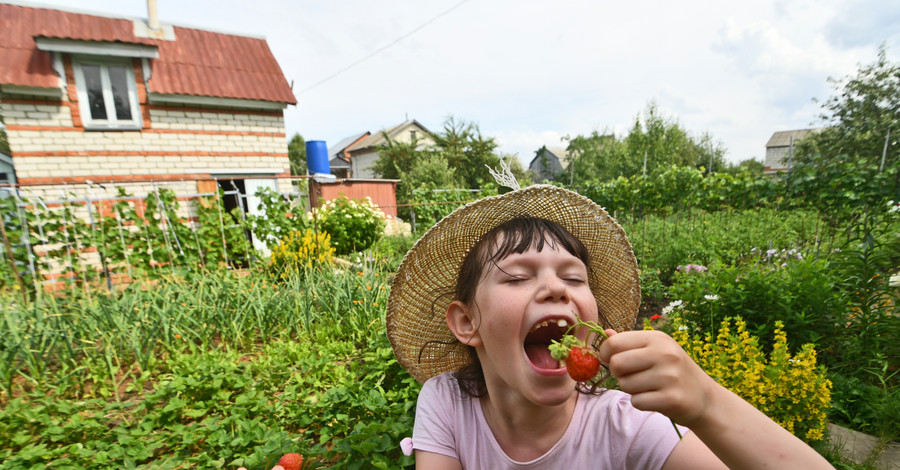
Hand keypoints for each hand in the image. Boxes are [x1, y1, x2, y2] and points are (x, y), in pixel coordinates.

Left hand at [597, 329, 715, 425]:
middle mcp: (665, 354)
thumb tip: (605, 333)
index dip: (606, 354)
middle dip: (617, 373)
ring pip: (625, 384)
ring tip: (648, 386)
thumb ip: (629, 342)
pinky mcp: (672, 398)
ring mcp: (670, 376)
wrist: (704, 397)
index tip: (611, 360)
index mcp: (657, 338)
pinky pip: (637, 401)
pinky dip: (641, 402)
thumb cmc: (673, 370)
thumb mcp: (656, 349)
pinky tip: (655, 398)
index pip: (615, 343)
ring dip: (631, 389)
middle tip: (630, 375)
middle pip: (616, 364)